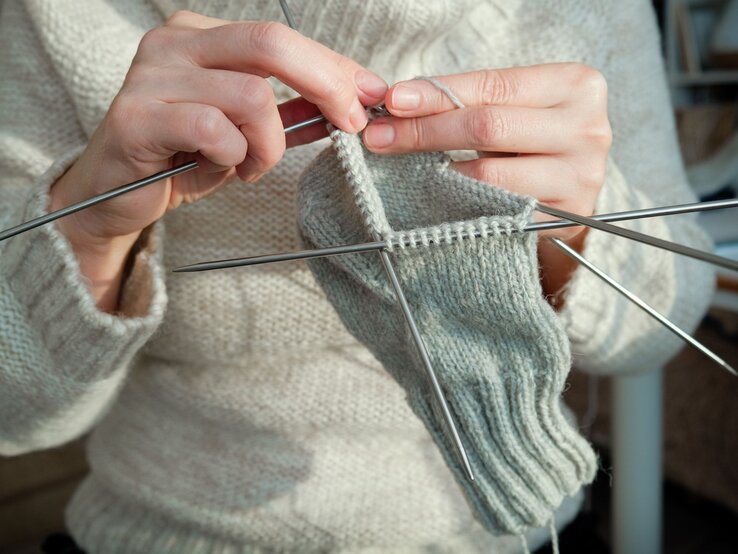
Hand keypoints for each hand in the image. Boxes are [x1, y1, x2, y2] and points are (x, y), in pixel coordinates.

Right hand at [51, 10, 386, 310]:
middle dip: (326, 85)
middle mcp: (174, 43)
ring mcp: (152, 75)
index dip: (333, 66)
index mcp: (200, 36)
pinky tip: (225, 169)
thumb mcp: (246, 131)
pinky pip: (215, 130)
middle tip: (348, 125)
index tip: (370, 95)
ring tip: (252, 165)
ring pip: (251, 96)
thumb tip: (349, 102)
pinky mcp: (138, 115)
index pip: (281, 37)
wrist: (114, 196)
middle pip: (271, 43)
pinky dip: (234, 157)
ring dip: (269, 144)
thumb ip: (290, 112)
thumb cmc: (181, 158)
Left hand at [362, 63, 611, 300]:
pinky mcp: (567, 217)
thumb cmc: (529, 136)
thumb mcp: (509, 106)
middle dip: (426, 131)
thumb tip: (397, 102)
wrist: (567, 182)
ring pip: (490, 176)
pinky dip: (460, 205)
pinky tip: (434, 196)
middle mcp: (588, 129)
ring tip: (401, 169)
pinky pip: (498, 213)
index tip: (393, 100)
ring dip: (436, 174)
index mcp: (575, 85)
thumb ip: (463, 99)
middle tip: (381, 138)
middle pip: (489, 127)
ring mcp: (582, 177)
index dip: (437, 93)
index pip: (492, 86)